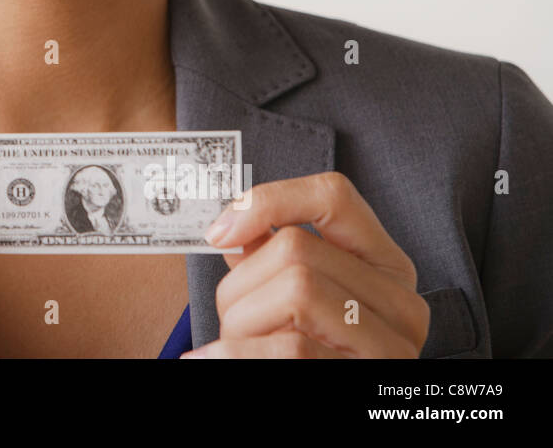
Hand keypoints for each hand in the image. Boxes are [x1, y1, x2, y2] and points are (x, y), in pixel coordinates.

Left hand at [182, 171, 429, 357]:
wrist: (337, 422)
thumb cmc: (308, 357)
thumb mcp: (301, 303)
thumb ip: (273, 259)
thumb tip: (232, 228)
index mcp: (387, 269)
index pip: (333, 195)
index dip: (267, 201)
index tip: (219, 233)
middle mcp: (402, 305)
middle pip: (295, 249)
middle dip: (240, 285)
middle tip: (233, 320)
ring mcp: (391, 348)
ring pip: (294, 292)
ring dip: (241, 322)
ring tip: (241, 347)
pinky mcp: (365, 381)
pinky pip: (290, 348)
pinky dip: (237, 352)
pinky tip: (214, 358)